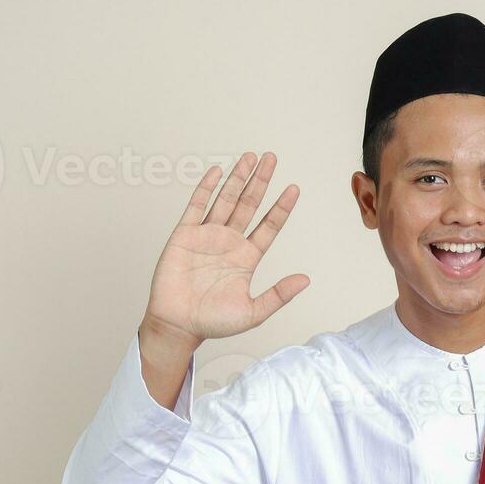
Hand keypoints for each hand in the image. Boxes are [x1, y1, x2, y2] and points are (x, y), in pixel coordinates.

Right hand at [143, 151, 307, 350]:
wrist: (179, 325)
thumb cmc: (213, 322)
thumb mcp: (254, 312)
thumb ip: (279, 294)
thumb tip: (306, 280)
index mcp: (247, 258)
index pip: (269, 226)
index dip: (281, 208)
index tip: (294, 189)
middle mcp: (229, 242)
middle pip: (249, 204)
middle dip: (261, 181)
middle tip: (272, 158)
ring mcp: (207, 236)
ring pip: (226, 200)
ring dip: (238, 178)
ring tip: (250, 157)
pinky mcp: (185, 235)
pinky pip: (197, 206)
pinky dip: (206, 188)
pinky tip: (217, 172)